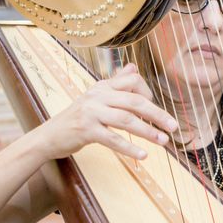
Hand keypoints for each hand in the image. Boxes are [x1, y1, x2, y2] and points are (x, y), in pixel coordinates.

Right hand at [36, 63, 177, 162]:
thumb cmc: (77, 118)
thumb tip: (134, 67)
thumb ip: (116, 83)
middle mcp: (97, 95)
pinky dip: (130, 148)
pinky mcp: (85, 131)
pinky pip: (112, 139)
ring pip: (126, 120)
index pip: (132, 80)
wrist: (49, 136)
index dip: (147, 92)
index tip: (153, 108)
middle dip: (157, 114)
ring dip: (148, 131)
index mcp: (102, 86)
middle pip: (134, 101)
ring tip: (163, 141)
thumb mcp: (96, 97)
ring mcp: (91, 112)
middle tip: (173, 126)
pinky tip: (143, 155)